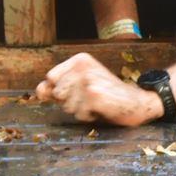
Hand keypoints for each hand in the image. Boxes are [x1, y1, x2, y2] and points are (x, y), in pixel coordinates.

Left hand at [34, 53, 162, 126]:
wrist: (137, 102)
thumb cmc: (107, 94)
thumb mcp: (80, 85)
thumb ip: (57, 86)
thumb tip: (38, 91)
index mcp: (79, 59)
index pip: (51, 78)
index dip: (62, 90)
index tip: (80, 90)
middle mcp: (83, 66)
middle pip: (57, 93)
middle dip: (70, 101)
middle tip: (90, 97)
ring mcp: (88, 80)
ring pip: (67, 106)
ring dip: (80, 110)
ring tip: (97, 103)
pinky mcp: (94, 95)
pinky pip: (79, 114)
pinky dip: (89, 116)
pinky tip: (102, 108)